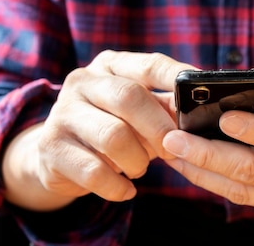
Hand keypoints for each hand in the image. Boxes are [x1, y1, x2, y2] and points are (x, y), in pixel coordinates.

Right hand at [2, 51, 194, 210]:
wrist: (56, 155)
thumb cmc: (113, 128)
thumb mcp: (139, 112)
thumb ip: (166, 106)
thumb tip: (201, 111)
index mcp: (110, 65)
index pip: (149, 65)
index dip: (178, 78)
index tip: (204, 93)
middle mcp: (83, 81)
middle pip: (129, 98)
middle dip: (159, 128)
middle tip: (172, 148)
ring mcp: (62, 112)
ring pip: (113, 136)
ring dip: (137, 160)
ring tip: (140, 168)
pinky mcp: (50, 147)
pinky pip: (95, 172)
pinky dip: (118, 186)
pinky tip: (126, 189)